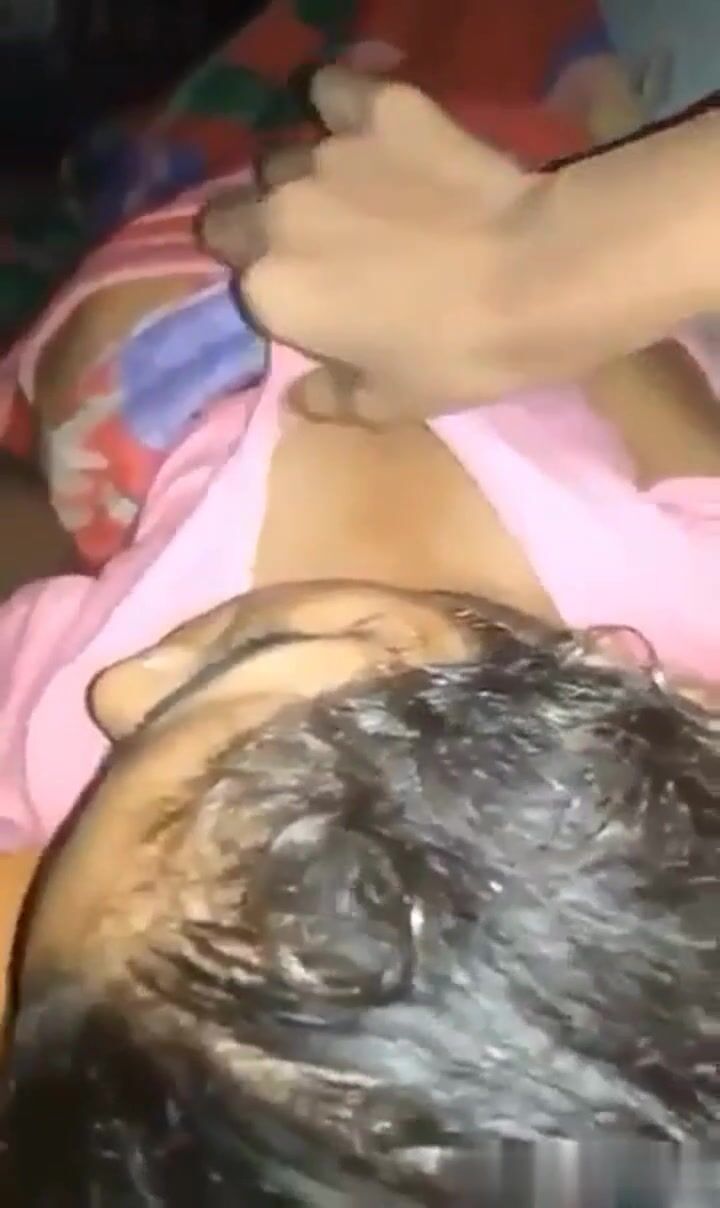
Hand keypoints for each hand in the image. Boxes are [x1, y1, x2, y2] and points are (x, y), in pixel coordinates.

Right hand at [201, 67, 543, 421]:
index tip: (303, 300)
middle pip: (234, 211)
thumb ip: (330, 398)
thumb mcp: (390, 402)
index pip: (239, 284)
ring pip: (283, 156)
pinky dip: (341, 106)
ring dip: (302, 176)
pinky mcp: (378, 109)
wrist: (536, 275)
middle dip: (257, 227)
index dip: (269, 292)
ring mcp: (326, 154)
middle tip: (314, 247)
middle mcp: (280, 215)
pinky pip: (334, 92)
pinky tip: (370, 128)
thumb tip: (298, 399)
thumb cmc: (456, 354)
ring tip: (350, 193)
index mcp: (272, 289)